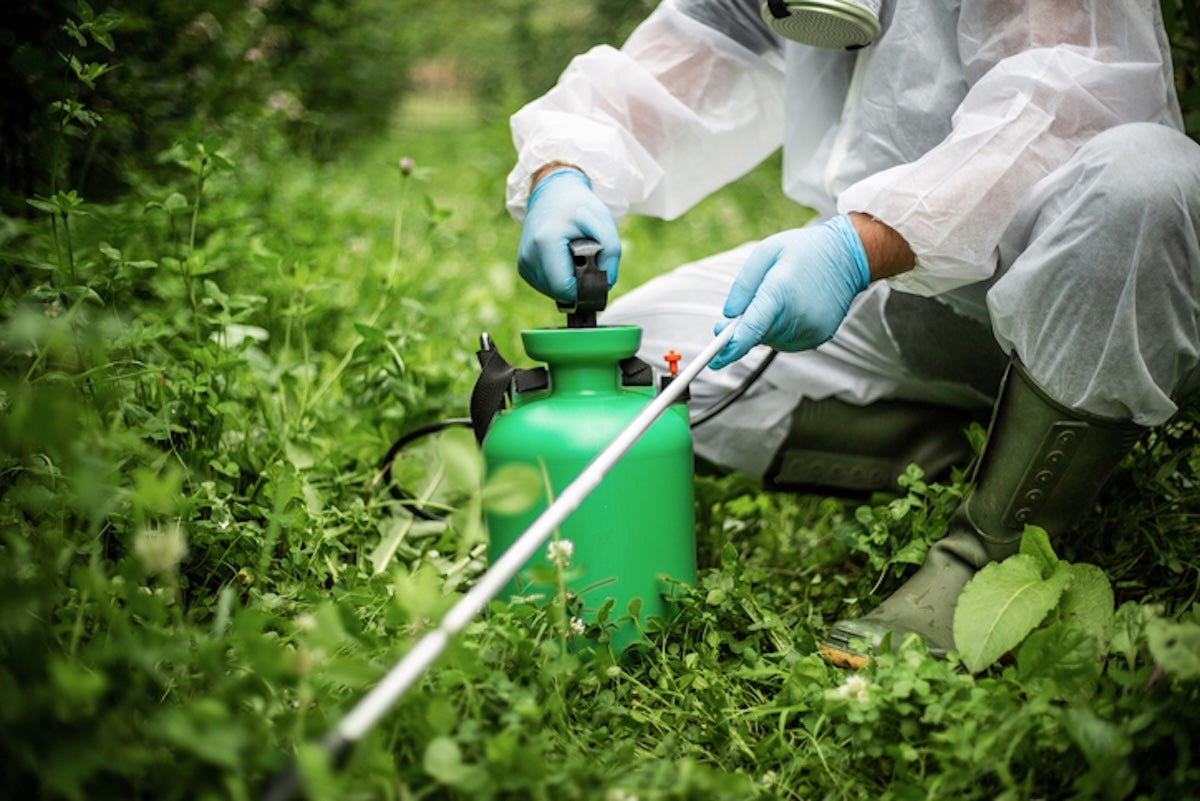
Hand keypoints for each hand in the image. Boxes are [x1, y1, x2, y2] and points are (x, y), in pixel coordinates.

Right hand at [517, 167, 620, 300]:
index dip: (585, 287)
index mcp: (545, 242)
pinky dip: (559, 278)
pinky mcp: (523, 266)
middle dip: (578, 283)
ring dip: (569, 281)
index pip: (564, 288)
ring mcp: (523, 262)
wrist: (553, 190)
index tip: (595, 271)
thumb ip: (612, 252)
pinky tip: (565, 260)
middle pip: (559, 292)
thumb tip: (606, 284)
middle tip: (586, 259)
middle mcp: (528, 255)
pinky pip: (545, 285)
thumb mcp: (603, 221)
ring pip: (552, 292)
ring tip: (574, 257)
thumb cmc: (579, 204)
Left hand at [710, 214, 869, 368]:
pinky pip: (788, 342)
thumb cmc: (805, 250)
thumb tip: (728, 316)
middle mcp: (797, 316)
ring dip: (763, 329)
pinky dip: (780, 332)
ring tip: (775, 301)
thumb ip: (743, 285)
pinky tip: (788, 310)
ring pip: (772, 341)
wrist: (849, 255)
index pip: (751, 329)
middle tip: (731, 320)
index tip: (714, 360)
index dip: (730, 347)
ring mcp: (811, 329)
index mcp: (780, 292)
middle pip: (758, 336)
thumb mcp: (766, 252)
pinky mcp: (820, 336)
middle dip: (742, 331)